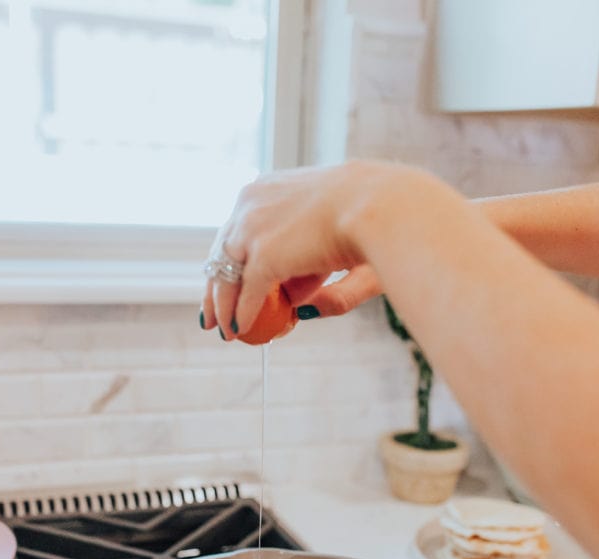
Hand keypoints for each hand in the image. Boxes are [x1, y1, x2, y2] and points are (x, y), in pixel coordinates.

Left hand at [200, 162, 389, 338]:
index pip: (240, 226)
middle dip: (217, 285)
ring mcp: (254, 228)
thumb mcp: (339, 246)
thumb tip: (301, 313)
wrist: (385, 209)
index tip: (235, 283)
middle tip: (213, 313)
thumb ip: (322, 282)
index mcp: (269, 188)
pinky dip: (241, 314)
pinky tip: (240, 330)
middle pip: (222, 250)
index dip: (235, 259)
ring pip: (227, 274)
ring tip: (224, 329)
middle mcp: (252, 202)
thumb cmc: (376, 221)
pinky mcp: (264, 254)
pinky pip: (246, 293)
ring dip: (223, 305)